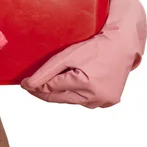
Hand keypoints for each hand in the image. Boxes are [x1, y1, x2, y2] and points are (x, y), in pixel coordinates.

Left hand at [20, 0, 146, 107]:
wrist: (122, 44)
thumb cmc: (95, 47)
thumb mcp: (67, 56)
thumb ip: (46, 72)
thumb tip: (28, 85)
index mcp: (86, 85)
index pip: (52, 89)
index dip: (36, 87)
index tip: (24, 84)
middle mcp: (96, 97)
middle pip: (61, 98)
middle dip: (45, 92)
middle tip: (31, 86)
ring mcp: (104, 101)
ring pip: (72, 100)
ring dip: (61, 93)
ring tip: (53, 82)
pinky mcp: (109, 101)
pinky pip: (85, 101)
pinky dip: (77, 94)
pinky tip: (74, 84)